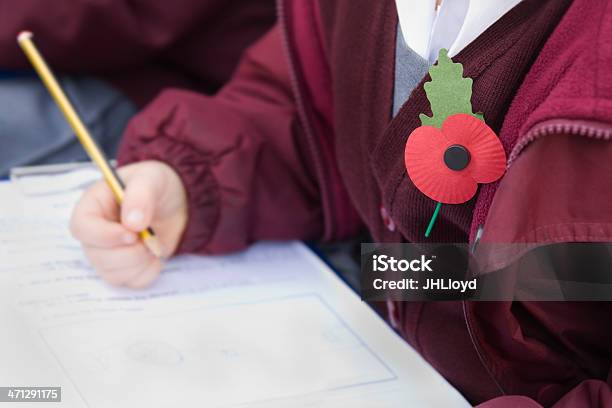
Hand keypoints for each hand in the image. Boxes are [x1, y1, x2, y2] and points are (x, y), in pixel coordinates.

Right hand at [70, 161, 187, 287]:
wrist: (178, 201)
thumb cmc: (158, 184)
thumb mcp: (152, 178)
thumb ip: (140, 196)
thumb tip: (132, 223)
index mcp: (94, 205)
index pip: (81, 227)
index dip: (103, 235)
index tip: (131, 234)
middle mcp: (96, 232)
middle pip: (96, 256)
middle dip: (128, 252)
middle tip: (150, 237)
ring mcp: (109, 252)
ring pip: (112, 273)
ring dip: (139, 262)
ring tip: (154, 243)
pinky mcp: (126, 267)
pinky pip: (131, 282)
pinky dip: (148, 272)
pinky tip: (156, 255)